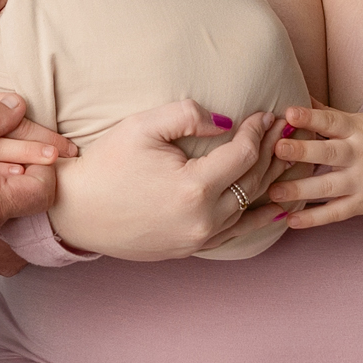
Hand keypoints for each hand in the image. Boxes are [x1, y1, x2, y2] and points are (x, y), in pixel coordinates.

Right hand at [47, 100, 278, 260]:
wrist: (75, 210)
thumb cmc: (106, 164)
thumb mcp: (141, 126)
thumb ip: (187, 115)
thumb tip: (225, 121)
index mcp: (193, 188)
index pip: (243, 154)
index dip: (258, 131)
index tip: (265, 114)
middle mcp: (203, 219)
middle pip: (254, 181)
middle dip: (272, 151)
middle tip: (287, 129)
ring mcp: (199, 239)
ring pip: (250, 208)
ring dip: (272, 180)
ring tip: (286, 157)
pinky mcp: (192, 249)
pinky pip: (236, 231)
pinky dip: (259, 215)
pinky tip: (276, 204)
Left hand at [268, 102, 362, 226]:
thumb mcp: (362, 121)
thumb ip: (329, 113)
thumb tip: (301, 96)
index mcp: (357, 130)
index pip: (331, 122)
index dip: (310, 117)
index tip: (289, 113)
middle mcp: (358, 155)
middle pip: (328, 153)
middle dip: (302, 151)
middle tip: (277, 149)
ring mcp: (360, 181)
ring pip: (327, 186)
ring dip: (299, 190)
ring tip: (273, 193)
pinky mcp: (362, 204)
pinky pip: (335, 212)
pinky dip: (314, 218)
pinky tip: (291, 220)